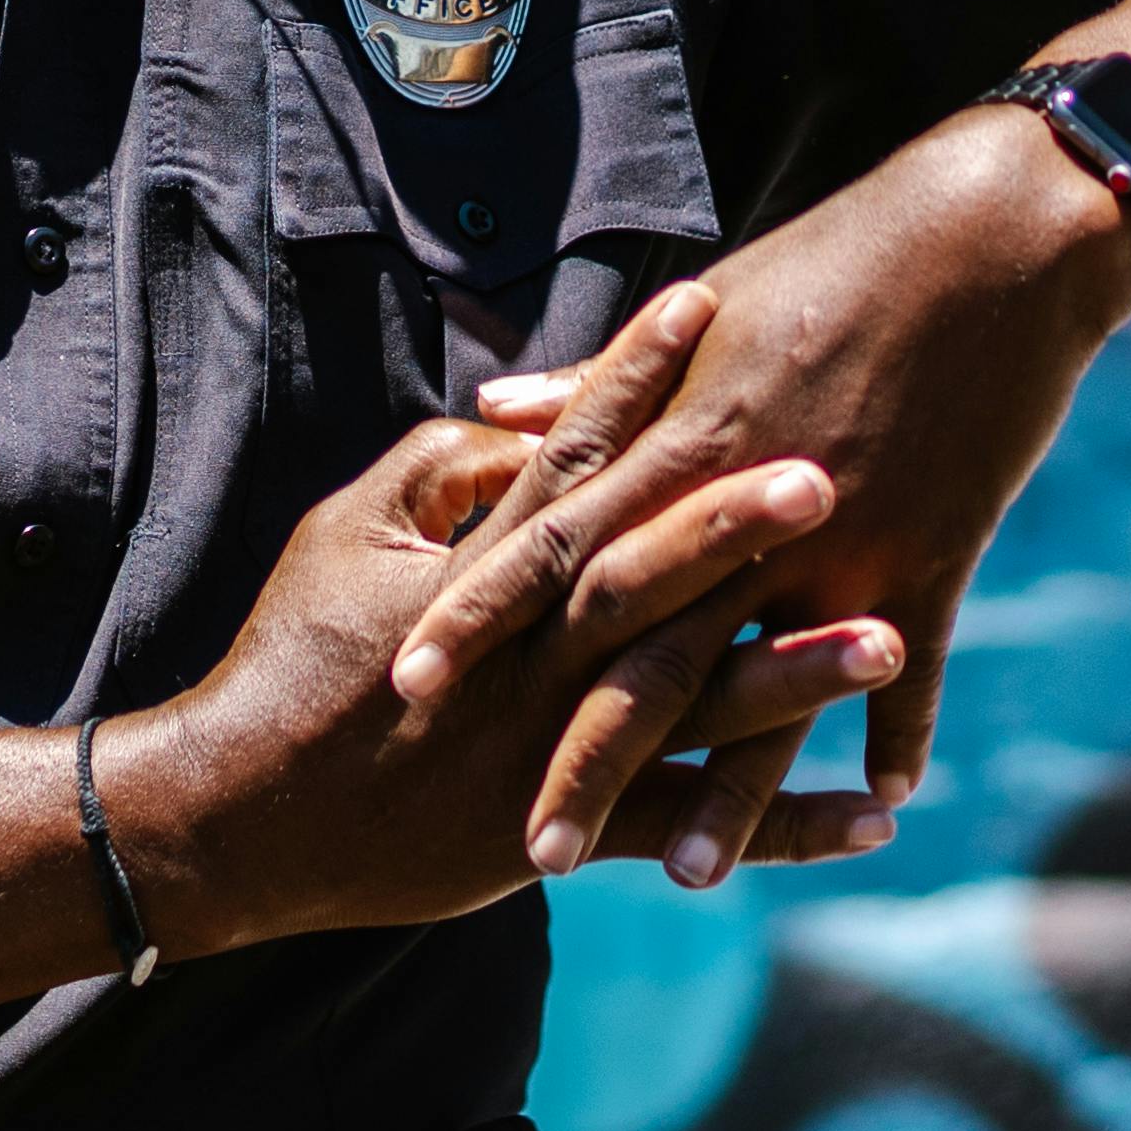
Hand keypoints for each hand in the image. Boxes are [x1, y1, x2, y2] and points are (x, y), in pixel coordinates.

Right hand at [98, 279, 908, 952]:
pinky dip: (780, 824)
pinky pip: (691, 827)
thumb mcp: (345, 536)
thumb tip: (521, 426)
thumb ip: (437, 473)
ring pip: (689, 703)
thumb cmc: (290, 659)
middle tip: (831, 464)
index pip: (572, 456)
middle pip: (646, 573)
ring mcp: (552, 747)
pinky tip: (875, 811)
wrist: (238, 815)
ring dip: (793, 673)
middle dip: (738, 521)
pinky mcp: (568, 831)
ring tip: (892, 636)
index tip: (704, 299)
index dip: (634, 375)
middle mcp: (531, 655)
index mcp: (483, 573)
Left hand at [392, 109, 1130, 887]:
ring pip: (770, 692)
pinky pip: (912, 669)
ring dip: (730, 792)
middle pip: (646, 650)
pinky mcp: (933, 553)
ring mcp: (844, 541)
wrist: (991, 238)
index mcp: (678, 439)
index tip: (410, 684)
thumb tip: (494, 416)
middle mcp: (747, 506)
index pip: (551, 545)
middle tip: (526, 848)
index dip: (477, 615)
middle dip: (582, 753)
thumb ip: (596, 389)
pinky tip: (875, 806)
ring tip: (686, 875)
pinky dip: (893, 734)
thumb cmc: (836, 261)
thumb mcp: (705, 320)